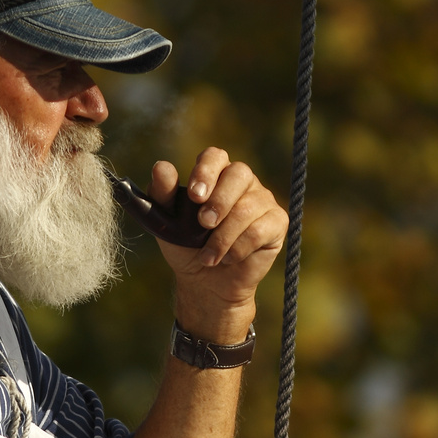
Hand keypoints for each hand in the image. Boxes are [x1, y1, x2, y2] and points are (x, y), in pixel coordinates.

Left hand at [149, 148, 286, 344]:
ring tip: (208, 256)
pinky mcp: (277, 222)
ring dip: (224, 236)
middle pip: (239, 174)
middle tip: (203, 224)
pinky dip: (239, 248)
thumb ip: (162, 193)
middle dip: (219, 201)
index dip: (206, 171)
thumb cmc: (185, 245)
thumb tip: (161, 167)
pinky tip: (228, 259)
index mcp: (215, 173)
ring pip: (248, 208)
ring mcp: (262, 200)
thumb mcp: (167, 221)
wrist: (205, 281)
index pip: (215, 156)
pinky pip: (261, 229)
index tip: (194, 196)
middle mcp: (242, 181)